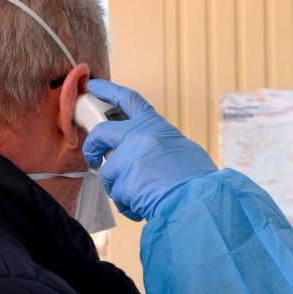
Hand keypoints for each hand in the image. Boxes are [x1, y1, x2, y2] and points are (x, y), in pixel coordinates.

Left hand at [82, 79, 217, 220]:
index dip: (108, 91)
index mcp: (154, 126)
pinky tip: (144, 206)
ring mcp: (128, 159)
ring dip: (119, 187)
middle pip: (101, 134)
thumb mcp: (181, 148)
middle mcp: (138, 137)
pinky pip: (118, 195)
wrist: (200, 200)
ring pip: (108, 173)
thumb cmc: (197, 178)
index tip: (94, 87)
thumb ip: (158, 144)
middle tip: (93, 158)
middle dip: (92, 147)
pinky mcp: (123, 182)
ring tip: (140, 196)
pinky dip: (129, 205)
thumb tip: (147, 154)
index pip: (127, 100)